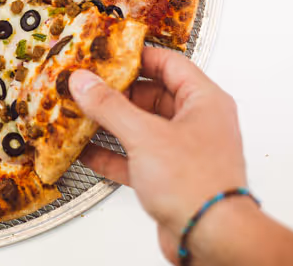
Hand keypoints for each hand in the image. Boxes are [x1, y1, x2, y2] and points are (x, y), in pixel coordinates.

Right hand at [69, 47, 245, 262]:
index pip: (169, 63)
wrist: (211, 238)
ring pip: (141, 127)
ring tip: (81, 113)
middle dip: (117, 91)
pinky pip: (136, 157)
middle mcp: (197, 122)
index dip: (137, 55)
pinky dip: (112, 154)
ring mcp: (183, 151)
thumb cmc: (198, 185)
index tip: (108, 53)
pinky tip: (88, 151)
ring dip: (110, 123)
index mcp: (204, 101)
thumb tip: (86, 83)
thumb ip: (110, 106)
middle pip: (152, 95)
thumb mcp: (145, 135)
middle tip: (88, 84)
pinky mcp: (169, 177)